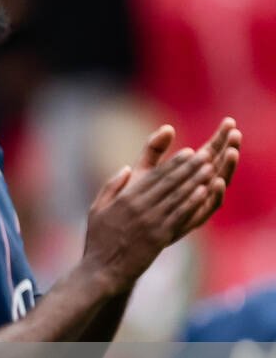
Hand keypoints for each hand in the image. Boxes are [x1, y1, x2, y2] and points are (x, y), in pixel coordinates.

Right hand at [83, 131, 221, 288]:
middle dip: (189, 168)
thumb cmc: (98, 240)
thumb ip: (111, 187)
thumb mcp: (96, 209)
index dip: (173, 163)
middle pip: (169, 182)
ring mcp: (151, 222)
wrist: (104, 270)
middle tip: (205, 155)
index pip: (154, 176)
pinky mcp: (160, 236)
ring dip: (196, 181)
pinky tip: (204, 192)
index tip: (188, 152)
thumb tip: (126, 168)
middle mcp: (139, 208)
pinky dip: (193, 202)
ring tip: (210, 169)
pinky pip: (179, 215)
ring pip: (178, 196)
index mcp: (124, 199)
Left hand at [143, 117, 238, 242]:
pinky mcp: (192, 221)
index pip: (209, 152)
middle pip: (218, 165)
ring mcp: (197, 205)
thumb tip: (168, 128)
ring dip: (227, 168)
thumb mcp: (143, 171)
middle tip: (235, 132)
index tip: (228, 122)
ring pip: (219, 184)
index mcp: (187, 175)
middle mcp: (197, 189)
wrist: (122, 235)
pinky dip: (214, 194)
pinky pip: (209, 208)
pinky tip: (217, 181)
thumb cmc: (132, 202)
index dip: (220, 137)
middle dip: (229, 148)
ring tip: (232, 151)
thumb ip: (153, 150)